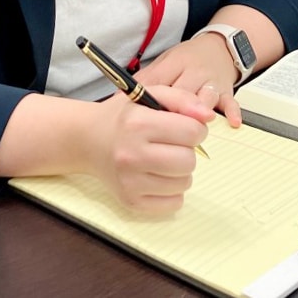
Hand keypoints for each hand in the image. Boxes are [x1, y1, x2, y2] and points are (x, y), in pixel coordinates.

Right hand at [88, 85, 213, 215]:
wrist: (88, 140)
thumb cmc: (124, 117)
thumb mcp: (152, 94)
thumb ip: (183, 99)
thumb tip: (208, 117)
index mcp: (138, 123)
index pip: (192, 132)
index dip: (195, 129)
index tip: (184, 127)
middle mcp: (131, 154)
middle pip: (189, 161)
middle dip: (187, 150)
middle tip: (172, 144)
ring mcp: (129, 181)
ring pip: (184, 183)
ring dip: (180, 171)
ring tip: (163, 159)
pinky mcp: (131, 201)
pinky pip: (173, 204)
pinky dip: (172, 191)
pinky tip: (157, 176)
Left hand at [136, 35, 242, 126]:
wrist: (218, 47)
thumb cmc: (187, 60)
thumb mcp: (165, 62)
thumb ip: (146, 80)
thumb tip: (118, 99)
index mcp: (175, 64)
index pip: (160, 81)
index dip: (150, 101)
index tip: (141, 120)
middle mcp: (194, 72)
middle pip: (183, 92)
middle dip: (175, 113)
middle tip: (164, 134)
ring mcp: (211, 81)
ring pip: (206, 97)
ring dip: (201, 114)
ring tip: (194, 130)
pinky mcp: (227, 90)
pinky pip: (231, 101)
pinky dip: (232, 112)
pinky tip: (232, 122)